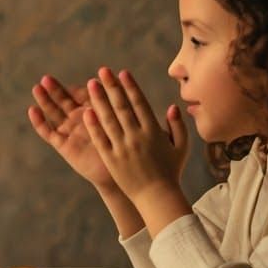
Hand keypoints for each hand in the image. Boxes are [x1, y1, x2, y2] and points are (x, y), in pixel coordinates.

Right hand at [27, 74, 114, 190]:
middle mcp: (78, 118)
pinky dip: (39, 121)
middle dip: (55, 89)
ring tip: (37, 88)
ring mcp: (69, 130)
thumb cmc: (123, 146)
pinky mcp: (62, 144)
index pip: (81, 94)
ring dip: (45, 100)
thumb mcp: (116, 121)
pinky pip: (48, 132)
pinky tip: (33, 110)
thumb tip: (105, 84)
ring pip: (53, 112)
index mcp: (92, 110)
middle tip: (47, 78)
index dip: (77, 88)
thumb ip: (109, 105)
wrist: (119, 172)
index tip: (78, 84)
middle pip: (63, 100)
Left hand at [82, 68, 191, 231]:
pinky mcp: (111, 159)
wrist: (157, 197)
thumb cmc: (170, 171)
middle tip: (102, 71)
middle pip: (122, 107)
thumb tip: (173, 107)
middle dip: (112, 87)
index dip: (130, 87)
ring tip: (91, 84)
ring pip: (109, 119)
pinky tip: (86, 111)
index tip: (122, 73)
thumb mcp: (181, 147)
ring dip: (99, 100)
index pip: (140, 104)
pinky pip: (101, 139)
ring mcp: (123, 147)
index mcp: (154, 131)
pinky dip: (94, 125)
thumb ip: (177, 126)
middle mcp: (137, 136)